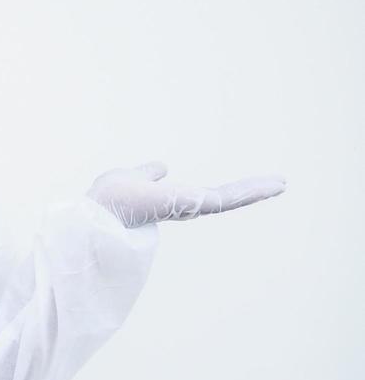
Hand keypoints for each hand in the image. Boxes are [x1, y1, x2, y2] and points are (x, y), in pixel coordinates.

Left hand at [86, 161, 286, 227]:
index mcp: (170, 201)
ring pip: (229, 200)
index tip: (248, 185)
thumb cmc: (106, 201)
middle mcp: (183, 208)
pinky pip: (225, 199)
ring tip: (281, 184)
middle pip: (222, 200)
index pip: (203, 196)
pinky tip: (272, 186)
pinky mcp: (193, 205)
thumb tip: (161, 167)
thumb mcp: (132, 177)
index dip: (225, 191)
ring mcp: (190, 208)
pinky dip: (249, 192)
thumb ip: (146, 173)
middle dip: (249, 193)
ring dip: (256, 191)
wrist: (97, 212)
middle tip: (277, 185)